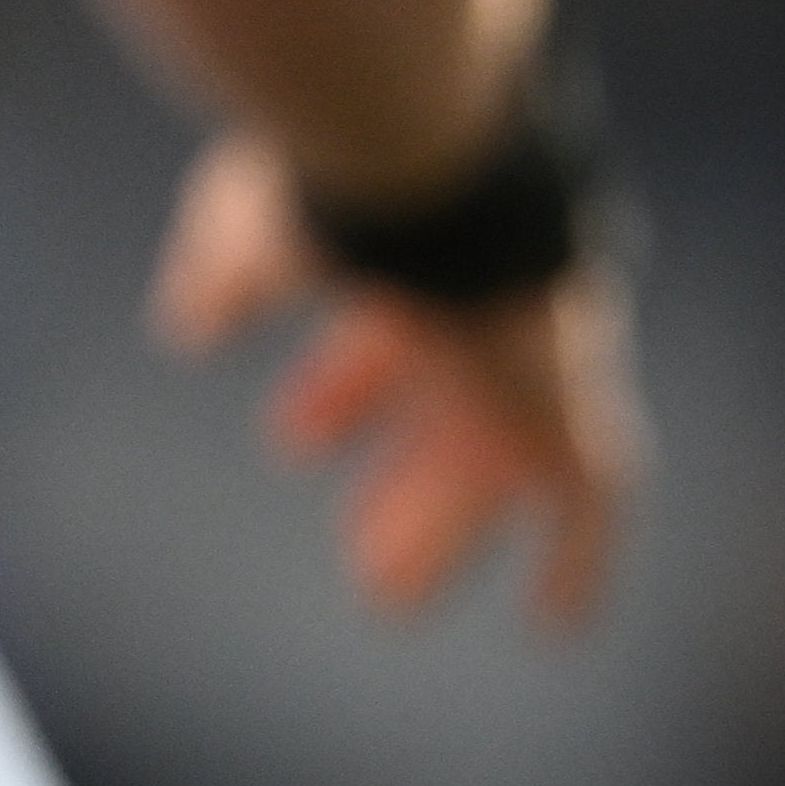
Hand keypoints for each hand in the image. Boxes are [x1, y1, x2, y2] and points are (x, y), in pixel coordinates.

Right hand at [152, 132, 641, 630]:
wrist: (435, 161)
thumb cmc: (334, 183)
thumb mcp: (251, 225)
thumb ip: (226, 272)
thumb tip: (192, 322)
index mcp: (415, 254)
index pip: (385, 328)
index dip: (343, 385)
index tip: (294, 439)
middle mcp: (480, 306)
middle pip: (443, 402)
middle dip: (399, 468)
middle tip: (354, 536)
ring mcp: (527, 358)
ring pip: (491, 459)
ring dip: (441, 521)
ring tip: (386, 594)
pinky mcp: (568, 409)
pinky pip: (591, 498)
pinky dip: (576, 559)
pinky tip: (554, 624)